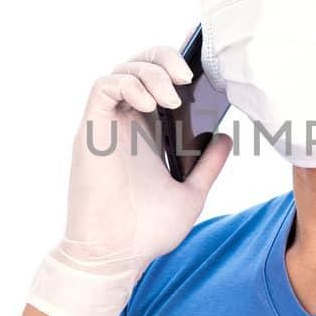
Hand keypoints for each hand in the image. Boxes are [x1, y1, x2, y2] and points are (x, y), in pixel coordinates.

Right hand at [27, 45, 232, 315]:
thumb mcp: (190, 193)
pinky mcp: (91, 130)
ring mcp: (107, 125)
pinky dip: (130, 85)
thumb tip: (225, 136)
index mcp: (147, 133)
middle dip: (164, 58)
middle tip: (188, 75)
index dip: (175, 65)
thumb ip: (207, 165)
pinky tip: (152, 105)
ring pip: (122, 69)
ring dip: (151, 73)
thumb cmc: (146, 232)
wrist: (116, 257)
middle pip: (139, 65)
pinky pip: (104, 87)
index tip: (203, 69)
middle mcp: (125, 123)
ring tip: (174, 97)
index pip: (158, 81)